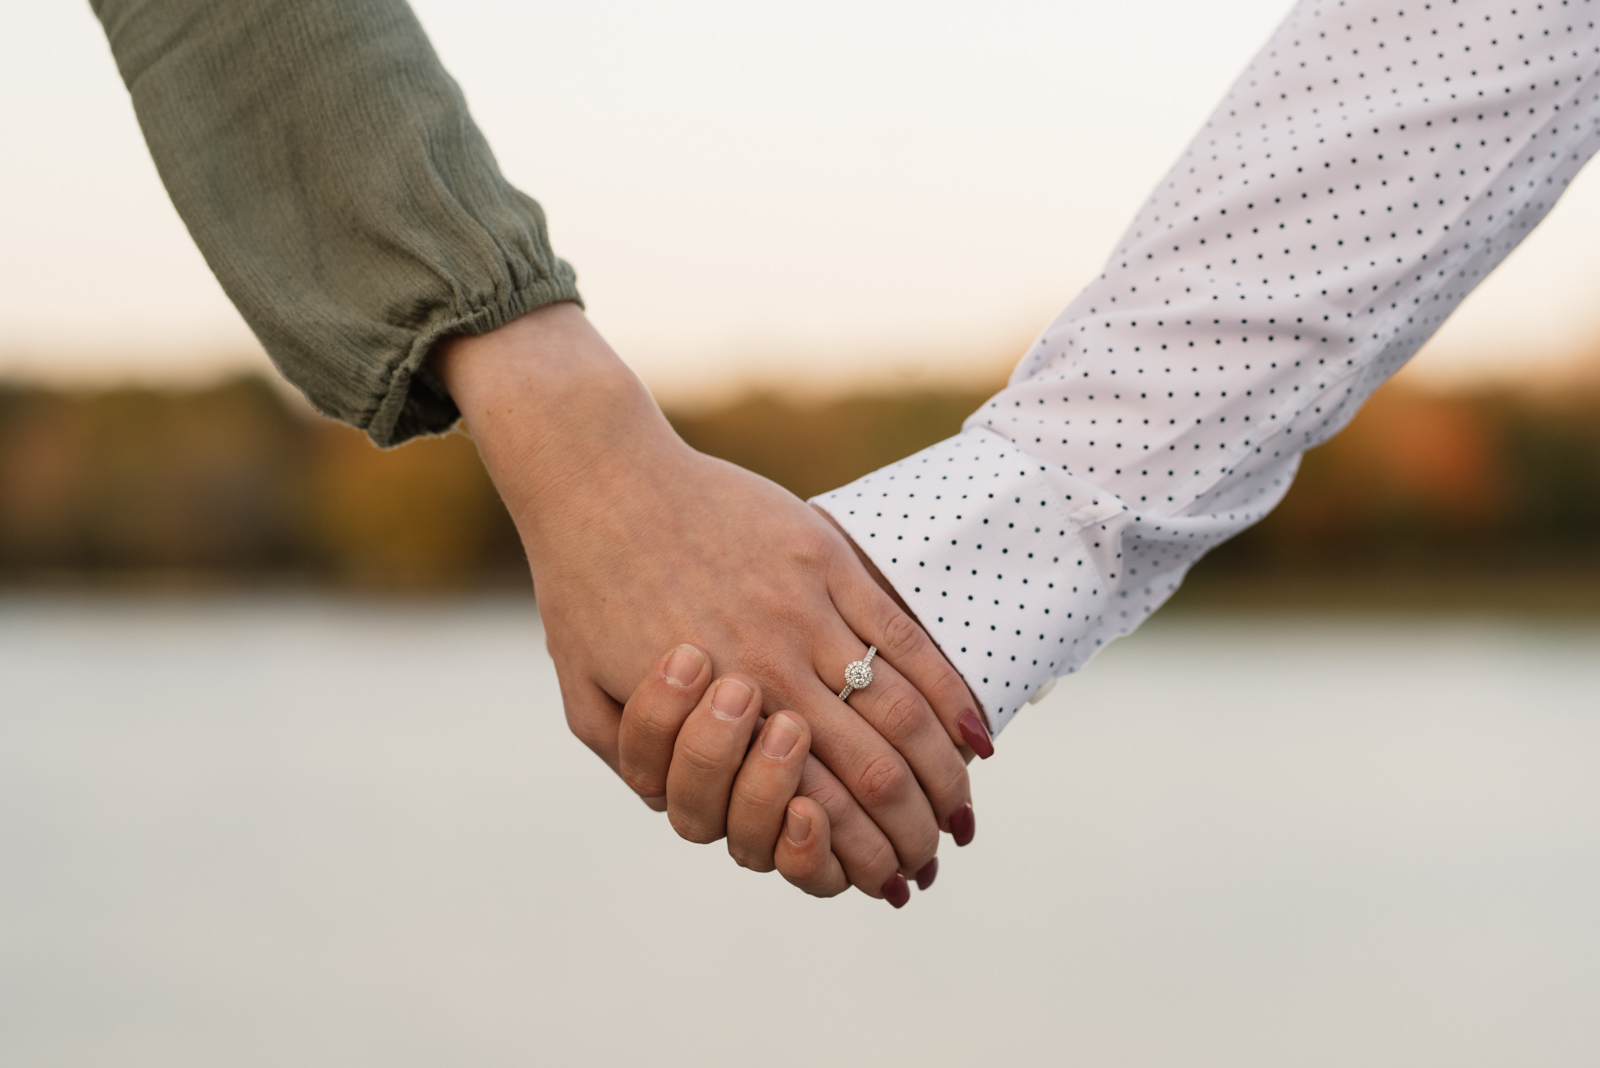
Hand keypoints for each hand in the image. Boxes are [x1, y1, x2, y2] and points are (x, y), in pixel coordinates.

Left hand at [434, 304, 989, 898]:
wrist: (601, 478)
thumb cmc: (585, 596)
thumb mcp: (586, 706)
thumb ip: (646, 768)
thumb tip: (708, 818)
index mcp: (715, 717)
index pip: (814, 811)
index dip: (860, 859)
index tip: (892, 884)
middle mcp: (771, 668)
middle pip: (873, 771)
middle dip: (914, 829)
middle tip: (937, 857)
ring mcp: (805, 610)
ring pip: (900, 709)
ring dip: (942, 772)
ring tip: (963, 810)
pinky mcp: (825, 557)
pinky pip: (903, 633)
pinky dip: (947, 691)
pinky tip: (974, 732)